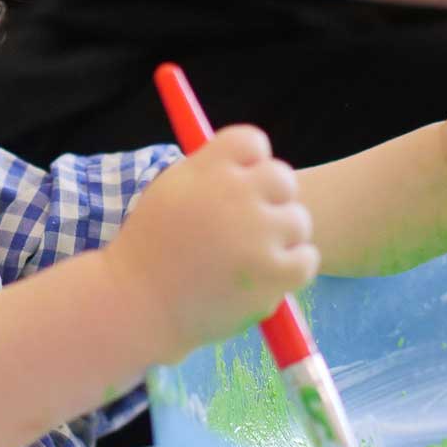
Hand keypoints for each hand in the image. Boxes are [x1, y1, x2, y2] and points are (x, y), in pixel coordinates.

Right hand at [104, 126, 318, 363]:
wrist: (139, 304)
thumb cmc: (151, 249)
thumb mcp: (170, 190)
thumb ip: (209, 170)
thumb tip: (251, 162)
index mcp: (207, 169)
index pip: (252, 142)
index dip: (249, 163)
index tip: (237, 185)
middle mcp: (235, 194)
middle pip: (282, 178)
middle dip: (270, 199)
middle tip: (249, 225)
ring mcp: (257, 234)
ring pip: (298, 220)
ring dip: (281, 237)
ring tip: (250, 256)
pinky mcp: (273, 272)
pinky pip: (308, 257)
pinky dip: (292, 267)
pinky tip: (265, 275)